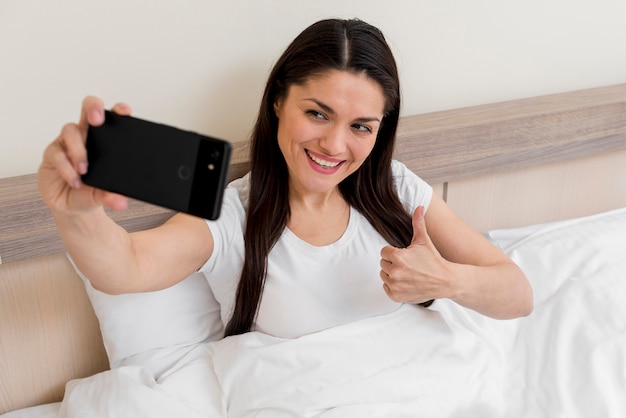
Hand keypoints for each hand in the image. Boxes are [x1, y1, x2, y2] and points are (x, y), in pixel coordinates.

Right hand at [38, 97, 131, 212]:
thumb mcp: (104, 195)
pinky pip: (57, 154)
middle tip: (97, 121)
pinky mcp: (51, 155)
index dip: (118, 110)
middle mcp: (85, 137)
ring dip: (78, 150)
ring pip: (71, 132)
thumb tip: (121, 201)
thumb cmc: (91, 192)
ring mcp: (67, 144)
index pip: (111, 119)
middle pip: (87, 111)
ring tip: (84, 170)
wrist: (72, 207)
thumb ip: (112, 196)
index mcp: (103, 141)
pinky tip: (74, 181)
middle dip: (93, 109)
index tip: (126, 112)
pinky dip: (66, 168)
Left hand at [379, 206, 451, 303]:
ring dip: (392, 274)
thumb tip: (419, 207)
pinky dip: (393, 286)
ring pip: (384, 275)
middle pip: (383, 264)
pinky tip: (406, 282)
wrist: (445, 281)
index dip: (394, 252)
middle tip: (408, 265)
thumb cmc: (433, 260)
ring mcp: (395, 285)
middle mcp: (395, 272)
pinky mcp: (396, 296)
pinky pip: (386, 287)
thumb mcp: (424, 241)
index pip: (384, 252)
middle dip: (393, 263)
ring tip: (408, 273)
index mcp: (398, 257)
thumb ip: (418, 222)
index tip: (406, 256)